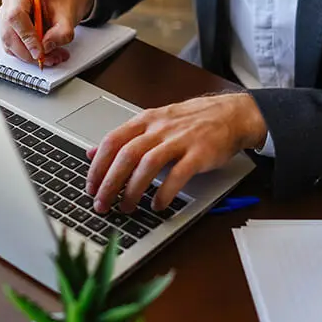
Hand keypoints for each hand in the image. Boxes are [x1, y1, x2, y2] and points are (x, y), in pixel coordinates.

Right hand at [0, 0, 94, 66]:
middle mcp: (10, 2)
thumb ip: (61, 33)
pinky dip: (29, 55)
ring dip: (30, 56)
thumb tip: (46, 47)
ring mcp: (7, 16)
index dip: (26, 37)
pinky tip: (46, 54)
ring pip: (10, 44)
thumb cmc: (65, 0)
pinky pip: (13, 47)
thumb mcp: (69, 16)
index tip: (40, 52)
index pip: (16, 16)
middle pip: (9, 33)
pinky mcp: (10, 29)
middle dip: (29, 52)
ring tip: (53, 56)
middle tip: (50, 58)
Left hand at [84, 92, 267, 212]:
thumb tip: (91, 153)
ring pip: (148, 164)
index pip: (112, 141)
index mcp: (145, 120)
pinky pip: (178, 174)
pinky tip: (157, 205)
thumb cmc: (191, 121)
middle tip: (101, 204)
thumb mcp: (154, 122)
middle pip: (126, 155)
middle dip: (110, 183)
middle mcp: (160, 128)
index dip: (98, 166)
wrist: (231, 114)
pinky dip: (165, 192)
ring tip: (126, 207)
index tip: (90, 187)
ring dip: (133, 189)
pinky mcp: (199, 153)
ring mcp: (180, 140)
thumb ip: (124, 138)